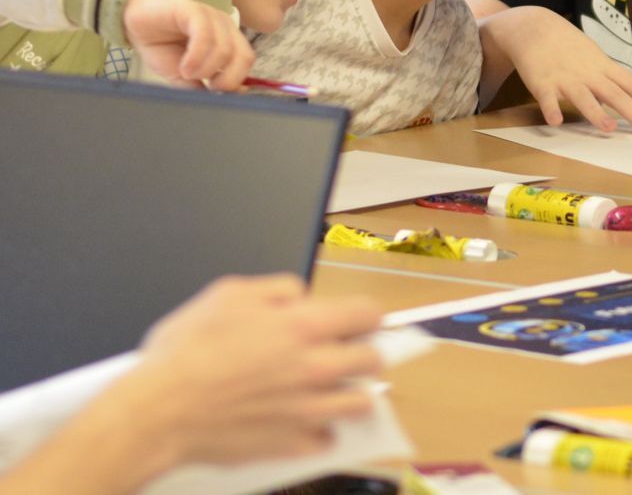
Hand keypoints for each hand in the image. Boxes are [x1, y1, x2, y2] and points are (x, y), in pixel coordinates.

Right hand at [112, 275, 384, 470]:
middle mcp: (316, 367)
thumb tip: (301, 297)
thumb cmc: (185, 352)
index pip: (369, 314)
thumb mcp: (229, 294)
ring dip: (350, 393)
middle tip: (342, 353)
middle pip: (373, 359)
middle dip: (361, 352)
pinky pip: (328, 440)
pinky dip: (320, 431)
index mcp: (305, 326)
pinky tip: (301, 421)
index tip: (356, 320)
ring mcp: (308, 410)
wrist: (157, 412)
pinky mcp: (291, 444)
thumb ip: (278, 289)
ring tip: (328, 389)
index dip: (364, 315)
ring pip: (362, 402)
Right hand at [122, 0, 253, 89]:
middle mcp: (224, 28)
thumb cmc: (160, 44)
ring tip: (186, 73)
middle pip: (244, 57)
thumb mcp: (181, 73)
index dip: (236, 81)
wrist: (133, 18)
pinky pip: (205, 35)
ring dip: (206, 69)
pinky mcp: (193, 10)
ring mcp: (211, 17)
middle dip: (227, 79)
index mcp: (227, 40)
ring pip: (225, 50)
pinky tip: (184, 67)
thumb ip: (199, 86)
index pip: (246, 62)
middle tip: (206, 86)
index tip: (216, 92)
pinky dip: (197, 57)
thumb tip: (219, 99)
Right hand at [489, 7, 631, 133]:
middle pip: (615, 94)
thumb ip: (608, 77)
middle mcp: (588, 74)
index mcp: (603, 67)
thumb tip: (625, 95)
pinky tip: (556, 121)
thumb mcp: (594, 57)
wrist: (535, 27)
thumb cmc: (567, 46)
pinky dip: (552, 109)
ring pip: (583, 97)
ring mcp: (565, 79)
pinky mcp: (542, 83)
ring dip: (596, 113)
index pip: (631, 84)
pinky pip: (547, 99)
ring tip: (609, 128)